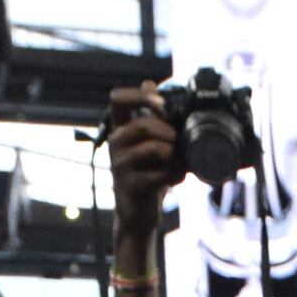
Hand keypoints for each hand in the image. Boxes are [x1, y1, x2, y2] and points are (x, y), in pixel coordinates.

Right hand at [102, 86, 178, 245]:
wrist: (138, 214)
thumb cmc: (146, 173)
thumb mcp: (146, 141)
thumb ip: (149, 115)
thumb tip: (150, 82)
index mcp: (119, 129)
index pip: (117, 99)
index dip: (139, 95)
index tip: (162, 103)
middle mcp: (115, 144)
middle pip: (141, 124)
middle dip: (167, 130)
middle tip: (179, 141)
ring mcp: (120, 166)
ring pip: (152, 148)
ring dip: (174, 153)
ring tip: (180, 161)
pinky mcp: (132, 187)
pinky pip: (159, 174)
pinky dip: (175, 174)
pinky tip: (178, 177)